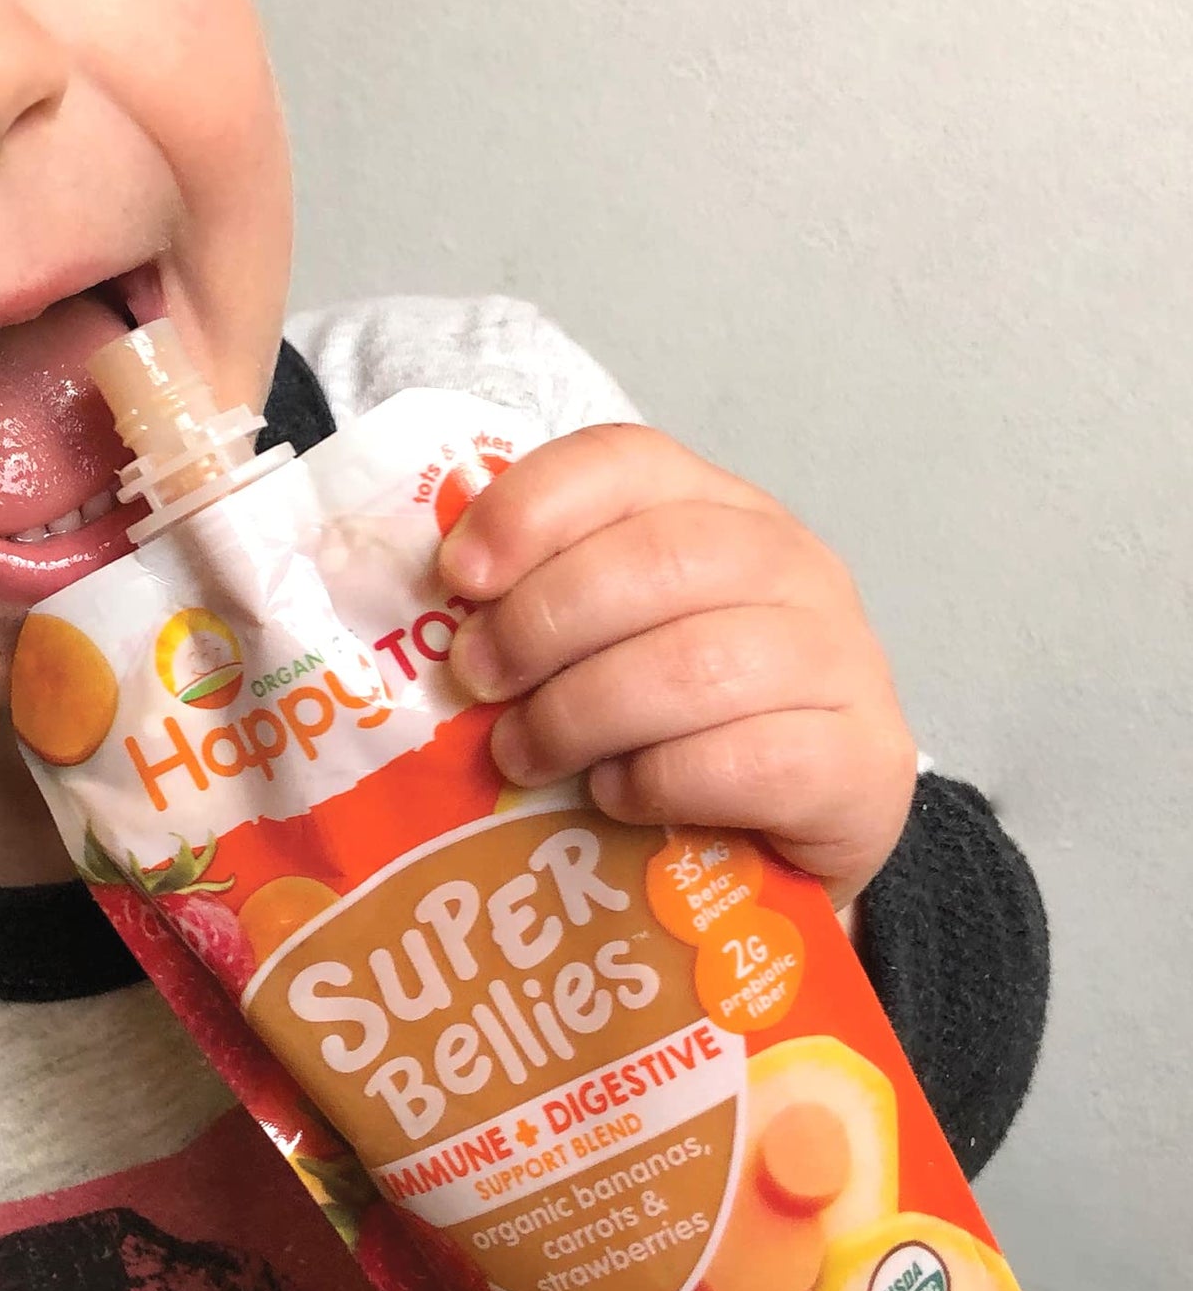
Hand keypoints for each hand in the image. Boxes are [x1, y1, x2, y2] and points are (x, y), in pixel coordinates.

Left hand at [439, 425, 915, 907]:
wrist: (794, 830)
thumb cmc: (672, 724)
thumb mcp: (604, 642)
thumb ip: (538, 603)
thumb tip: (428, 615)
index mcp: (716, 510)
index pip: (624, 461)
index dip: (530, 508)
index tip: (457, 577)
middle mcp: (789, 565)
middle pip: (657, 559)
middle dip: (541, 622)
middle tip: (478, 684)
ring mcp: (840, 659)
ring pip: (696, 663)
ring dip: (582, 713)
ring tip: (525, 756)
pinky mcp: (863, 761)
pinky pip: (747, 759)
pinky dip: (657, 780)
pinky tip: (615, 796)